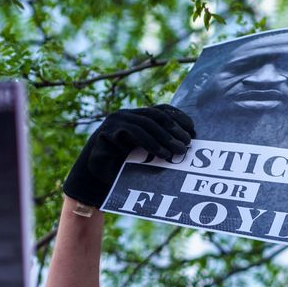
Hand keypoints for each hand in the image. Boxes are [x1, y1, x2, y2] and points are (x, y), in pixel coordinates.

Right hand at [62, 105, 194, 206]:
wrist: (94, 176)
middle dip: (174, 129)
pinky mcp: (108, 130)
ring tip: (177, 152)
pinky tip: (161, 153)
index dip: (178, 117)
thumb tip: (185, 145)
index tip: (193, 129)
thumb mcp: (143, 154)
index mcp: (137, 116)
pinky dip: (150, 143)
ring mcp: (116, 120)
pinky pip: (133, 132)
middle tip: (187, 143)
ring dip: (164, 137)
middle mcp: (127, 114)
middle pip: (156, 115)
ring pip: (146, 123)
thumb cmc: (121, 166)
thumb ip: (158, 145)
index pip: (161, 110)